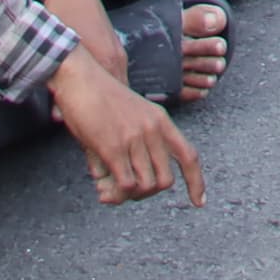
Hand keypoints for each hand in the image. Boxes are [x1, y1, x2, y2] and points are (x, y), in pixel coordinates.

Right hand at [52, 51, 205, 206]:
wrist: (80, 77)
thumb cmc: (100, 97)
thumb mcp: (129, 117)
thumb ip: (132, 149)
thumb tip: (118, 191)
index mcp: (161, 121)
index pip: (188, 156)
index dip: (196, 182)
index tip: (199, 202)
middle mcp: (153, 130)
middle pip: (165, 181)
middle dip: (147, 194)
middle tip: (125, 191)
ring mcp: (135, 139)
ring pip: (145, 186)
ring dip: (128, 196)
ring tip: (109, 190)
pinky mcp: (113, 147)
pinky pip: (125, 185)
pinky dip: (116, 195)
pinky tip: (103, 191)